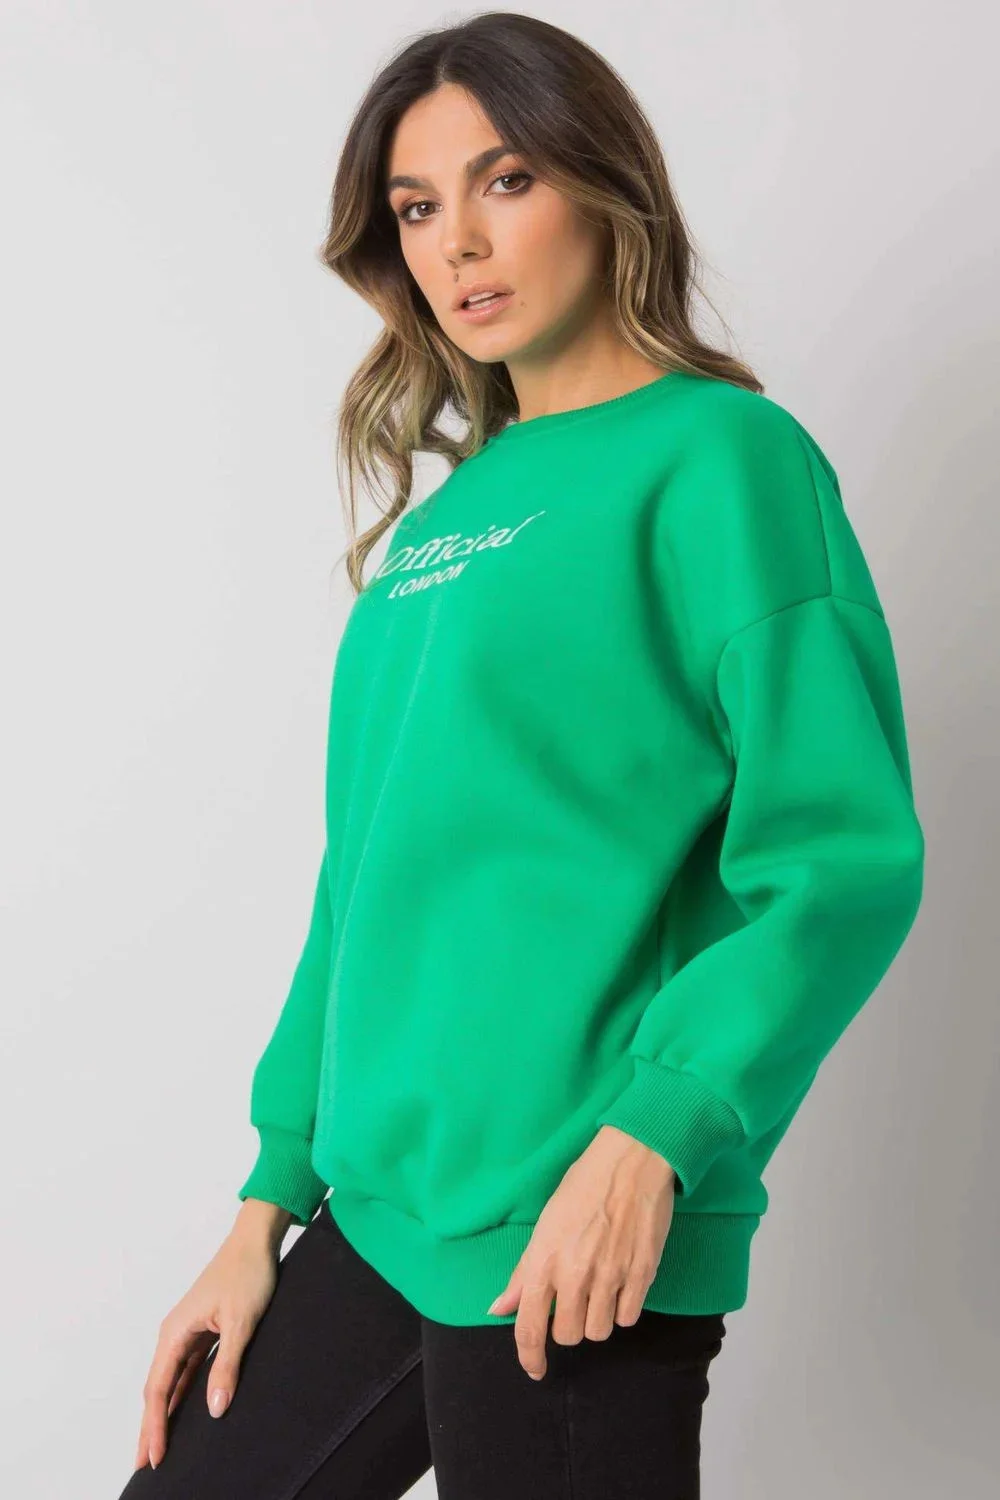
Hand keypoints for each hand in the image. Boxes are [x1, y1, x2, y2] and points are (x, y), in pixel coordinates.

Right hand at [133, 1200, 290, 1470]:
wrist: (256, 1241)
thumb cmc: (247, 1273)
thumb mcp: (241, 1322)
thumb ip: (227, 1366)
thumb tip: (215, 1409)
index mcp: (176, 1330)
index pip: (158, 1388)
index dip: (154, 1425)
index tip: (153, 1456)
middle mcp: (175, 1333)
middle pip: (157, 1389)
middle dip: (151, 1426)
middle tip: (146, 1464)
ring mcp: (188, 1332)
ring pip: (170, 1381)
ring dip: (164, 1412)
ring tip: (160, 1446)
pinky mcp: (203, 1331)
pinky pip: (186, 1370)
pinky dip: (181, 1394)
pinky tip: (184, 1412)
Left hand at [485, 1125, 675, 1379]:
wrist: (631, 1161)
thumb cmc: (583, 1185)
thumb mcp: (545, 1224)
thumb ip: (524, 1272)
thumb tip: (500, 1309)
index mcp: (545, 1259)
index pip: (531, 1325)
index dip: (530, 1355)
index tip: (534, 1368)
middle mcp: (576, 1273)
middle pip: (568, 1335)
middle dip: (568, 1326)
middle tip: (574, 1301)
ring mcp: (611, 1276)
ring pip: (599, 1331)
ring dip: (596, 1319)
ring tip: (599, 1290)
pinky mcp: (641, 1275)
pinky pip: (628, 1317)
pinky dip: (622, 1310)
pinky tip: (620, 1286)